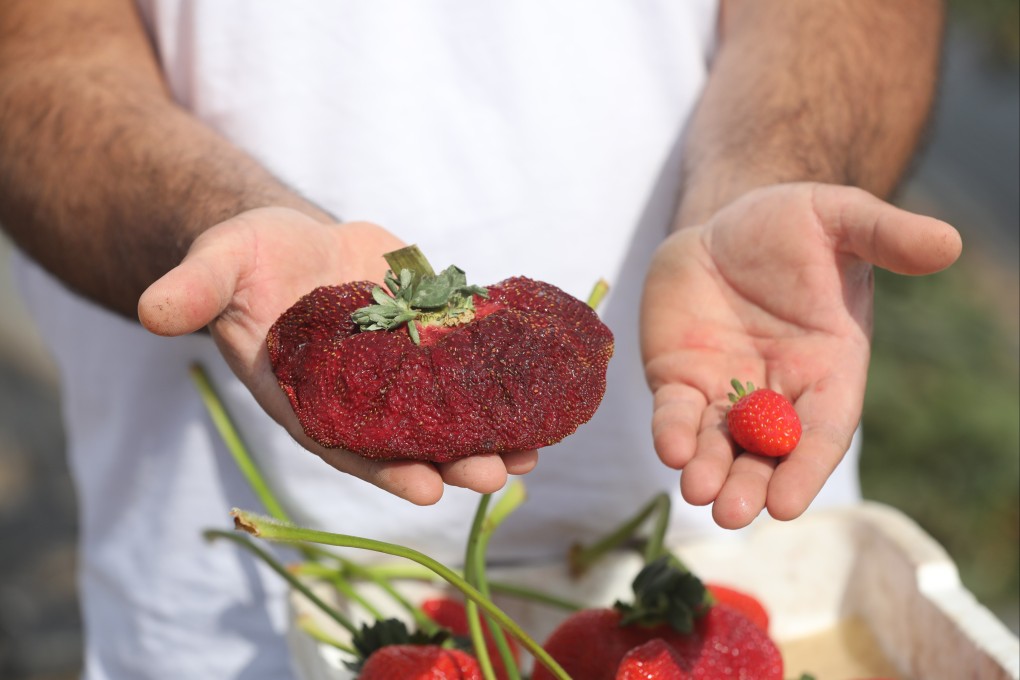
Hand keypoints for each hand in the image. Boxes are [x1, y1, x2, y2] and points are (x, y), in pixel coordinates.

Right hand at [138, 207, 536, 503]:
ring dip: (489, 436)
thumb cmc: (246, 260)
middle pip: (407, 440)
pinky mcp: (427, 337)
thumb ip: (192, 290)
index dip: (384, 468)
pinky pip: (469, 365)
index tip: (424, 488)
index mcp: (305, 396)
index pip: (344, 444)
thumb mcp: (216, 266)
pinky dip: (502, 382)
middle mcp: (356, 396)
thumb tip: (151, 311)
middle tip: (495, 474)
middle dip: (452, 461)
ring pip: (446, 414)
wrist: (290, 241)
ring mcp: (396, 371)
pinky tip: (542, 396)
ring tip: (530, 454)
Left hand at [641, 183, 960, 527]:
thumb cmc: (792, 225)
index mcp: (828, 369)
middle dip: (751, 484)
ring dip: (709, 472)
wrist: (725, 221)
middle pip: (767, 453)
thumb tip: (947, 243)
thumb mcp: (840, 218)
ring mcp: (725, 391)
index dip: (806, 468)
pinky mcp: (679, 378)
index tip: (786, 505)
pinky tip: (670, 449)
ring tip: (698, 494)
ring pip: (718, 444)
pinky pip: (676, 412)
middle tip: (733, 513)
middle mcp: (777, 392)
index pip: (822, 431)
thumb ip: (885, 234)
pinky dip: (672, 432)